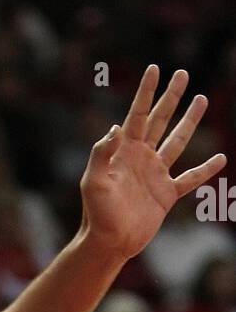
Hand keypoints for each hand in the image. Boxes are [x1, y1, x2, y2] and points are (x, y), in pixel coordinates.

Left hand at [79, 65, 223, 260]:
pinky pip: (190, 178)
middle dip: (171, 97)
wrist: (110, 242)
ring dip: (190, 120)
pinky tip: (219, 159)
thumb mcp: (93, 182)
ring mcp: (156, 174)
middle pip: (160, 120)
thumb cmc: (96, 213)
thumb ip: (102, 154)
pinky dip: (205, 170)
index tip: (154, 69)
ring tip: (202, 99)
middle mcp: (142, 157)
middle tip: (182, 73)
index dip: (146, 92)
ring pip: (178, 141)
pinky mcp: (167, 194)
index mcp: (124, 151)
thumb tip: (116, 128)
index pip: (137, 115)